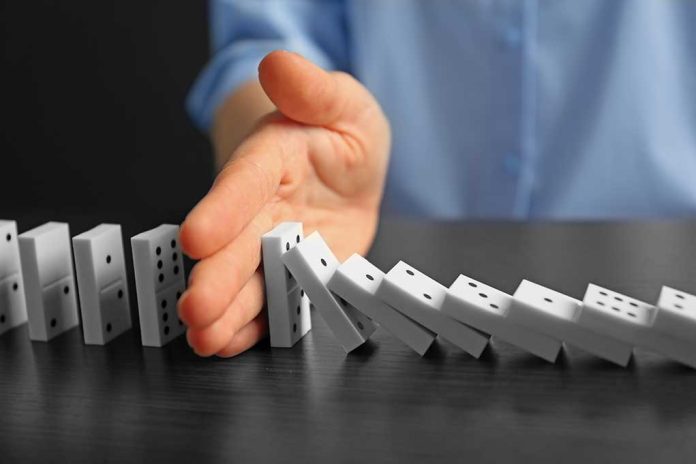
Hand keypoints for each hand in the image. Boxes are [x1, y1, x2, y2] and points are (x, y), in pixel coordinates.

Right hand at [177, 51, 390, 356]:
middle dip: (217, 276)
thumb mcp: (341, 103)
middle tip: (195, 308)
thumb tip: (279, 63)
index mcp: (270, 158)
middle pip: (237, 242)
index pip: (244, 181)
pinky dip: (256, 323)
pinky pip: (276, 299)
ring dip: (229, 310)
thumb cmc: (338, 131)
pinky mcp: (296, 272)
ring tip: (208, 338)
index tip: (196, 237)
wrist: (346, 168)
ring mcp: (277, 244)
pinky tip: (234, 342)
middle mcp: (263, 206)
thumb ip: (313, 89)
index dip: (221, 209)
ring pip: (249, 278)